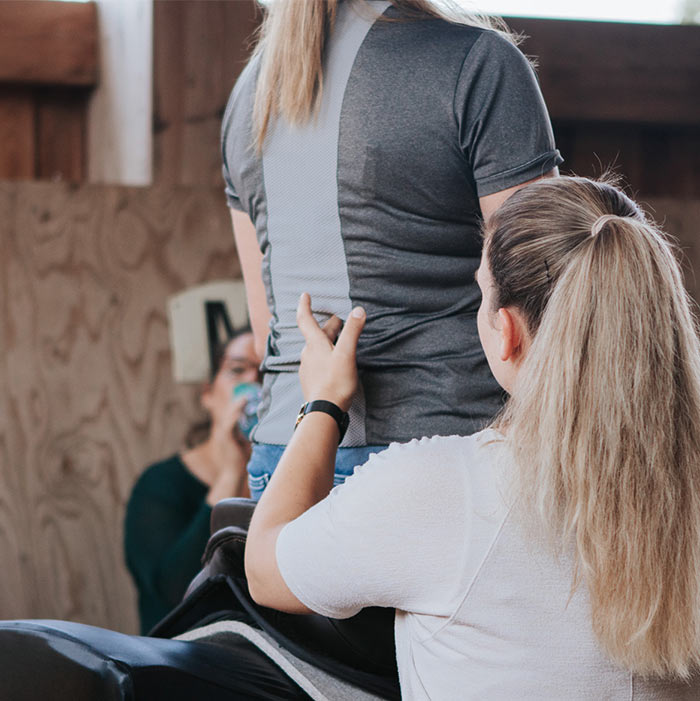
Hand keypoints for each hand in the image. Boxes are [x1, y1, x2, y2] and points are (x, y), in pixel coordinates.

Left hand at [296, 292, 365, 411]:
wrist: (323, 411)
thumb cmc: (335, 382)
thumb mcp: (347, 354)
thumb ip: (352, 331)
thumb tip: (358, 310)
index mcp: (315, 344)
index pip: (306, 319)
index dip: (305, 305)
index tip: (304, 295)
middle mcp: (308, 354)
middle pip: (317, 335)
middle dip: (328, 326)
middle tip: (339, 321)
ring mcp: (308, 368)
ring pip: (317, 349)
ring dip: (327, 342)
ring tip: (338, 342)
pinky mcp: (310, 380)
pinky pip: (317, 363)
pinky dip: (325, 357)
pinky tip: (332, 364)